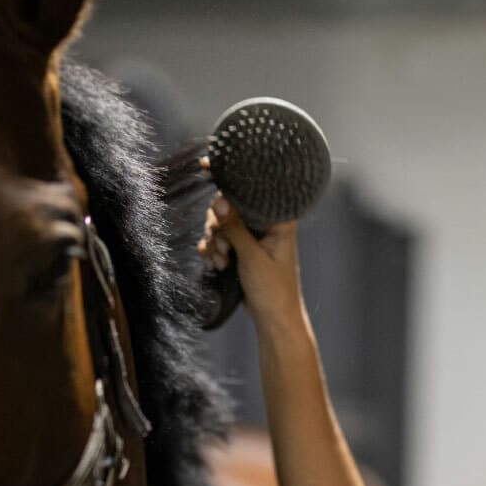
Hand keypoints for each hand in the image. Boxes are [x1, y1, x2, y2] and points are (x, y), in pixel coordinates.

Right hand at [196, 156, 303, 326]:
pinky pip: (219, 240)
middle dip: (218, 226)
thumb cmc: (274, 290)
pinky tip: (216, 265)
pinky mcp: (242, 250)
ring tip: (222, 262)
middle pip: (229, 205)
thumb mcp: (252, 257)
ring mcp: (252, 236)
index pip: (253, 188)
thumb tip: (219, 199)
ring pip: (221, 224)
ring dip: (215, 242)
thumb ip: (234, 227)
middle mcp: (265, 223)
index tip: (206, 165)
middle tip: (223, 248)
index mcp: (278, 218)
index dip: (229, 177)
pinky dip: (214, 251)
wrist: (273, 320)